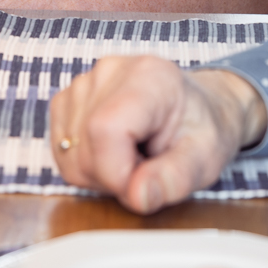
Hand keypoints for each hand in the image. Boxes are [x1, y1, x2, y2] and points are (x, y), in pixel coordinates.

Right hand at [49, 57, 266, 212]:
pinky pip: (61, 150)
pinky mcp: (69, 99)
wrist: (199, 108)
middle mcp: (110, 72)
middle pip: (84, 149)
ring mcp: (84, 82)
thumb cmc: (202, 129)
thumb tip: (138, 196)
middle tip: (148, 169)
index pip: (105, 130)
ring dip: (100, 173)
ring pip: (68, 155)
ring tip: (135, 158)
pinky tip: (115, 153)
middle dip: (113, 178)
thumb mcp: (205, 158)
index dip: (118, 174)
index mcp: (149, 78)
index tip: (146, 185)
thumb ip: (175, 178)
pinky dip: (86, 164)